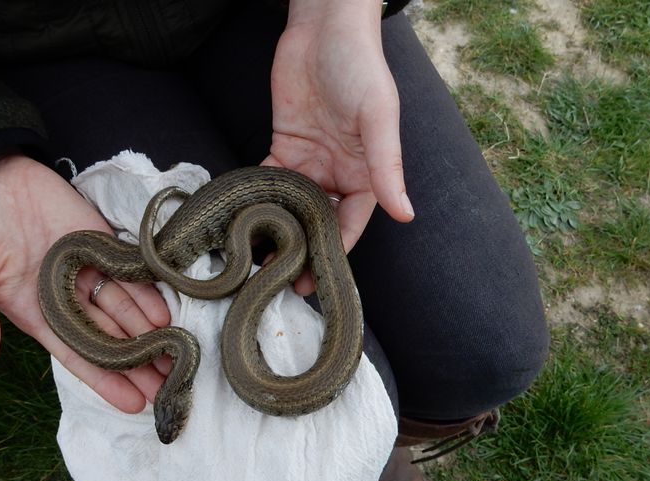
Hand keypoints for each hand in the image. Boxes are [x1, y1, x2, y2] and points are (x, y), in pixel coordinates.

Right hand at [0, 155, 170, 411]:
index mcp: (37, 314)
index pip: (77, 355)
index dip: (105, 380)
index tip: (134, 404)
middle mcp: (68, 300)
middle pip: (110, 340)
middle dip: (139, 366)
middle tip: (172, 389)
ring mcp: (88, 272)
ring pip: (125, 311)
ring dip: (151, 335)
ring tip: (178, 358)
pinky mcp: (102, 244)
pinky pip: (130, 273)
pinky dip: (148, 294)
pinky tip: (167, 315)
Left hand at [264, 0, 413, 290]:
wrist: (324, 27)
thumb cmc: (361, 67)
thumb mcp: (378, 117)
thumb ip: (387, 167)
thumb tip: (406, 214)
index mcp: (366, 173)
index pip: (351, 223)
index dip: (334, 253)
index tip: (316, 281)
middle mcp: (338, 174)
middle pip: (318, 222)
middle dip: (301, 251)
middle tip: (279, 282)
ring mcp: (309, 162)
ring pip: (291, 207)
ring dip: (276, 232)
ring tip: (257, 262)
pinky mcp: (283, 146)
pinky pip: (268, 179)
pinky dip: (257, 198)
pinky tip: (242, 220)